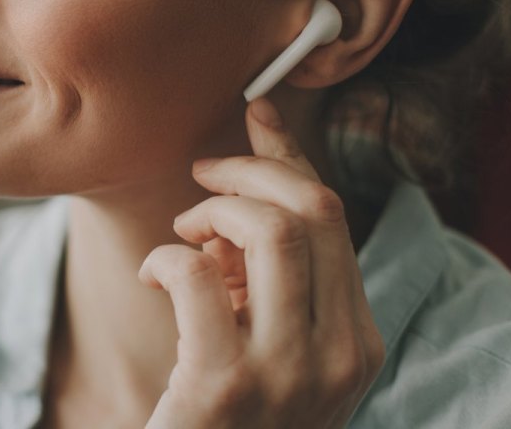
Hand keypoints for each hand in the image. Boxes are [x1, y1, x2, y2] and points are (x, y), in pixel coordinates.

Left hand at [137, 96, 385, 428]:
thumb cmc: (222, 411)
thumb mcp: (268, 342)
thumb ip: (269, 279)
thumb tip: (236, 191)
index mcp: (357, 341)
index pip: (335, 217)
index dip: (289, 155)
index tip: (255, 112)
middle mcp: (340, 357)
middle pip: (313, 209)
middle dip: (248, 169)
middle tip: (201, 177)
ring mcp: (289, 375)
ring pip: (268, 229)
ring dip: (211, 210)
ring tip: (182, 234)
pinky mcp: (225, 388)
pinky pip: (197, 274)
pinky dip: (166, 257)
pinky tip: (153, 276)